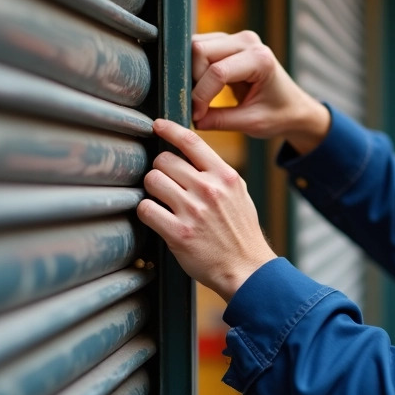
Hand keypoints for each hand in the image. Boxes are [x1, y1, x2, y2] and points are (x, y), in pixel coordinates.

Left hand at [137, 118, 277, 300]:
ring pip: (152, 180)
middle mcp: (209, 189)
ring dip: (152, 190)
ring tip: (162, 200)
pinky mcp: (178, 233)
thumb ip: (217, 173)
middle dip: (160, 170)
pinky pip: (146, 209)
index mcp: (225, 176)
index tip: (157, 125)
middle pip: (165, 160)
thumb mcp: (238, 194)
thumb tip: (190, 153)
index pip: (191, 141)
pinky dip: (147, 212)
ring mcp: (193, 211)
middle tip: (166, 183)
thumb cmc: (240, 232)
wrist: (247, 269)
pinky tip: (157, 217)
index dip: (169, 129)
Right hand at [191, 30, 330, 153]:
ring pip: (195, 46)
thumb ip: (220, 121)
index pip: (217, 71)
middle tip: (194, 105)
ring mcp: (236, 38)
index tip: (196, 116)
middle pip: (200, 50)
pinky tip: (199, 88)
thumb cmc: (279, 115)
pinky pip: (199, 48)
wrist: (293, 106)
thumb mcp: (251, 123)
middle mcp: (247, 41)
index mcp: (260, 59)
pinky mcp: (227, 41)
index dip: (201, 95)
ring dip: (191, 73)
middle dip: (192, 79)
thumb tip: (190, 120)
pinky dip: (193, 68)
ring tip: (197, 98)